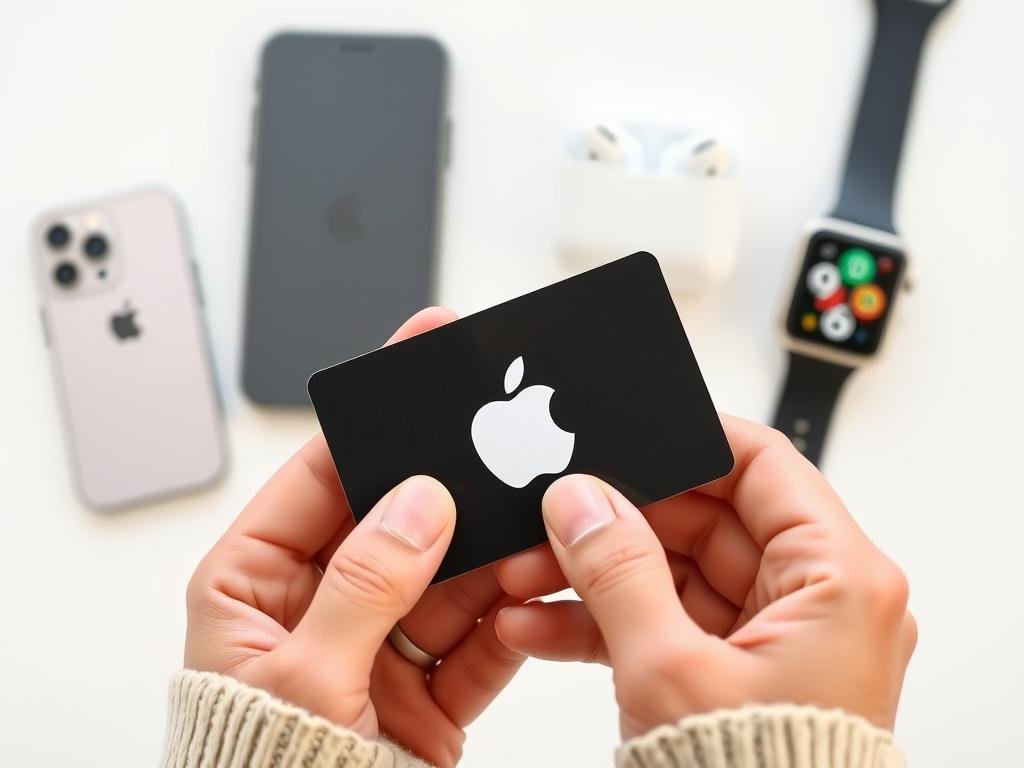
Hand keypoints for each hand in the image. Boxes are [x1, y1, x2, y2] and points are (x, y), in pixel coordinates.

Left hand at [185, 308, 524, 766]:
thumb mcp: (301, 680)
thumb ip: (364, 584)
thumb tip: (418, 502)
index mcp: (254, 584)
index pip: (319, 475)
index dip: (370, 416)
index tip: (416, 357)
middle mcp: (319, 604)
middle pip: (396, 518)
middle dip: (449, 484)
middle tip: (497, 431)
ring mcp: (377, 644)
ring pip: (448, 573)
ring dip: (491, 552)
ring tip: (532, 516)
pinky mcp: (427, 688)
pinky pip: (477, 634)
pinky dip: (508, 615)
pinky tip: (534, 587)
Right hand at [493, 416, 915, 738]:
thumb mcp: (669, 670)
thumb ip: (618, 568)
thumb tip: (580, 501)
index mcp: (839, 581)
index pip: (762, 464)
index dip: (690, 440)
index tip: (627, 432)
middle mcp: (818, 600)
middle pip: (704, 518)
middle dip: (616, 521)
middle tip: (553, 516)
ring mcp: (774, 636)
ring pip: (672, 571)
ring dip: (596, 575)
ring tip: (527, 576)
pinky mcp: (736, 668)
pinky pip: (666, 620)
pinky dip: (606, 622)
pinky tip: (540, 625)